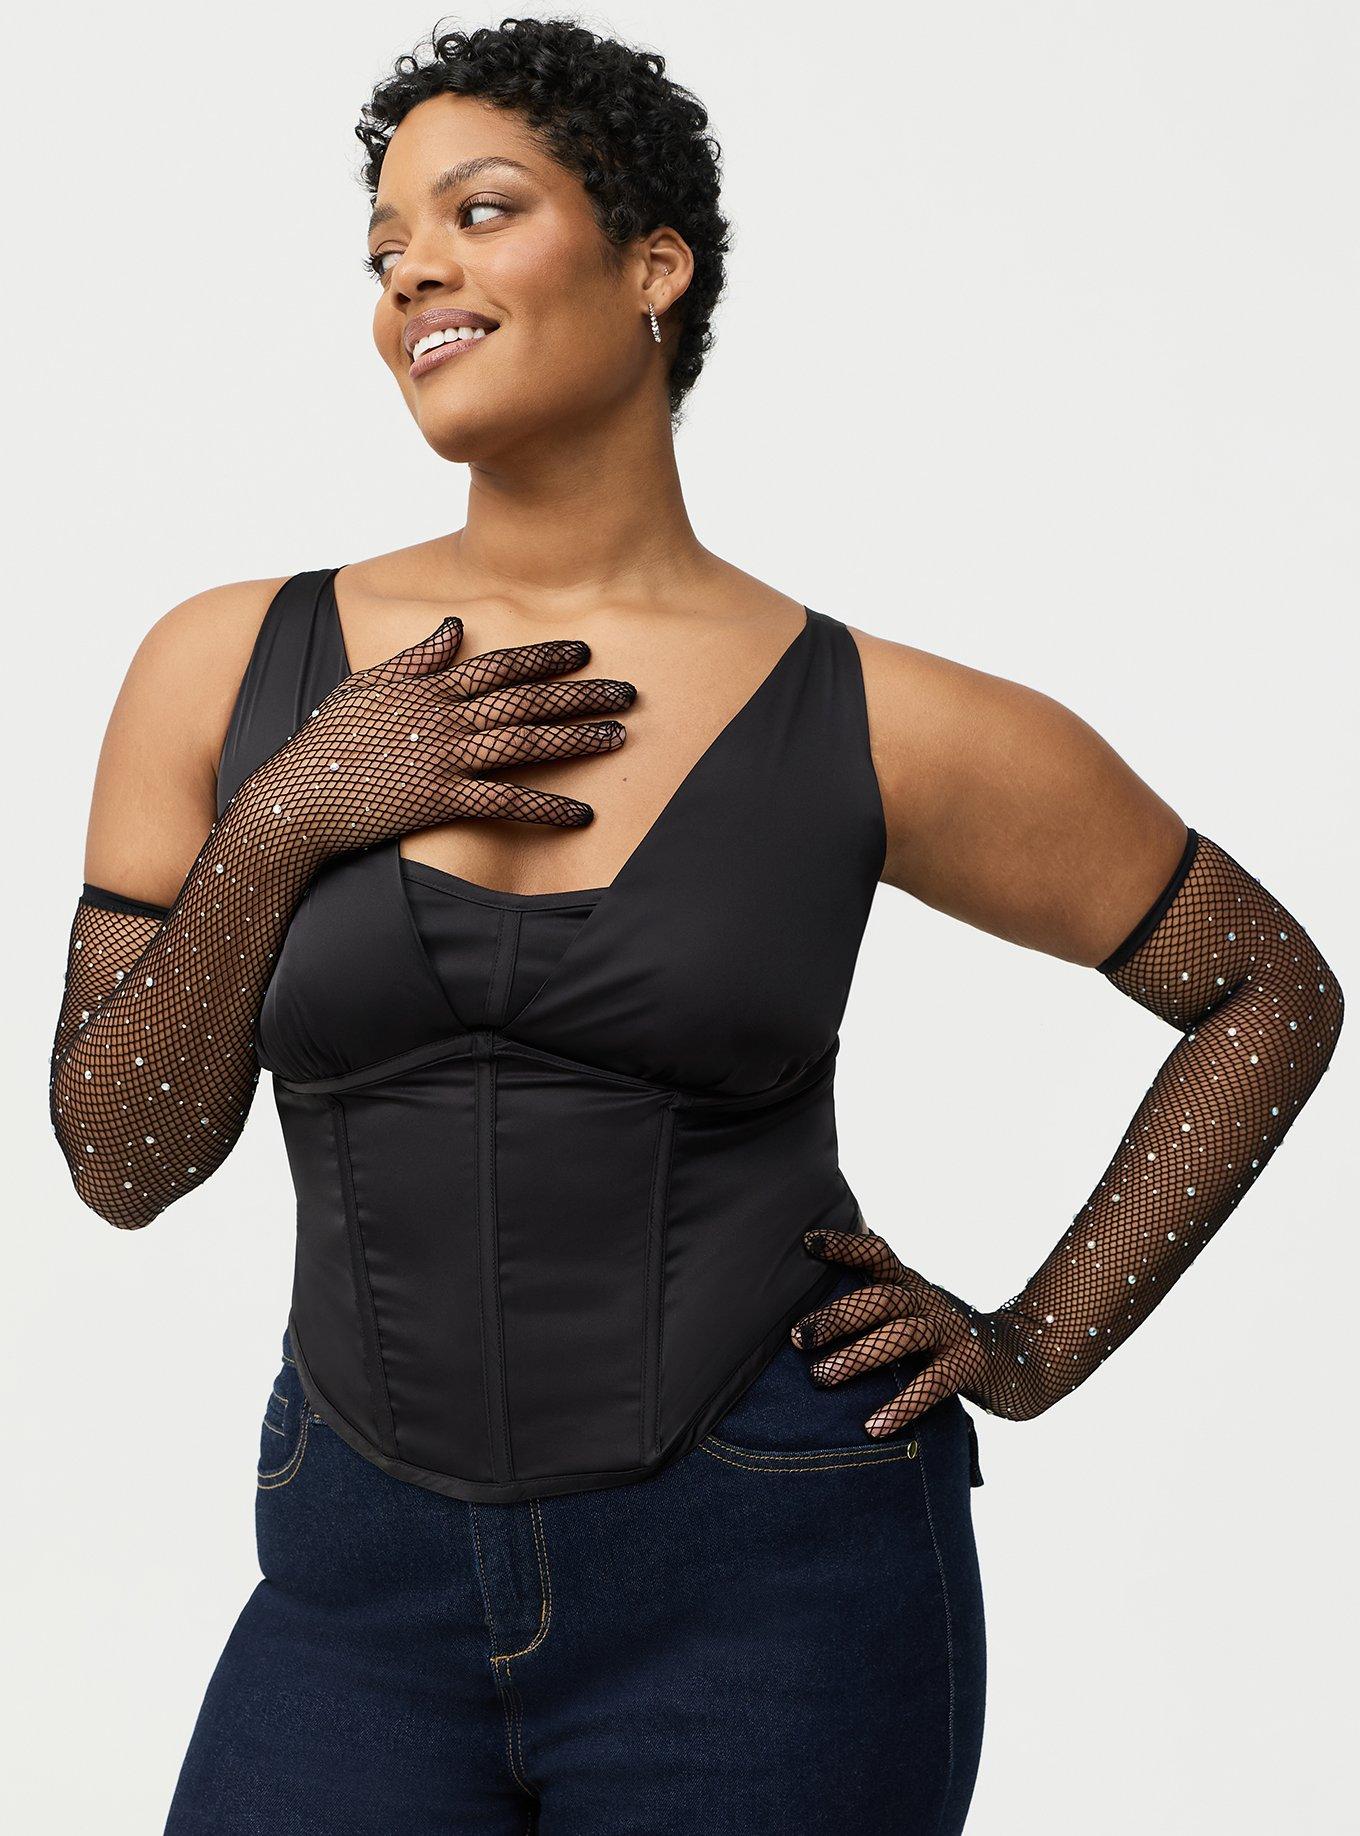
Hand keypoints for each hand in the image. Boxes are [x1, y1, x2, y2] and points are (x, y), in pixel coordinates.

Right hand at [242, 616, 635, 867]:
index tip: (584, 651)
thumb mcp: (367, 685)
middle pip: (525, 699)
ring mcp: (443, 758)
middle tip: (629, 691)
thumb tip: (454, 625)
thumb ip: (417, 657)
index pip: (499, 665)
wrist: (296, 799)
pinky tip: (581, 814)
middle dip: (581, 693)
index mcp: (427, 687)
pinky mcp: (440, 801)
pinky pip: (506, 803)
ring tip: (618, 736)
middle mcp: (441, 717)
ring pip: (524, 742)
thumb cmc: (328, 743)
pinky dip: (546, 808)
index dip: (545, 657)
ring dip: (576, 739)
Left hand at [793, 1226, 1048, 1433]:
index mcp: (911, 1285)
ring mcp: (953, 1331)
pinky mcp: (970, 1365)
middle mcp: (930, 1301)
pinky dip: (902, 1405)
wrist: (1024, 1359)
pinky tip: (873, 1427)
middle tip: (797, 1337)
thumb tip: (812, 1310)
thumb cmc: (948, 1338)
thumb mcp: (915, 1310)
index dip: (844, 1245)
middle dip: (836, 1316)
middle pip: (881, 1299)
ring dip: (858, 1356)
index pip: (877, 1254)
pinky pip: (933, 1384)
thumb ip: (877, 1304)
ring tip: (821, 1377)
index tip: (805, 1242)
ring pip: (901, 1336)